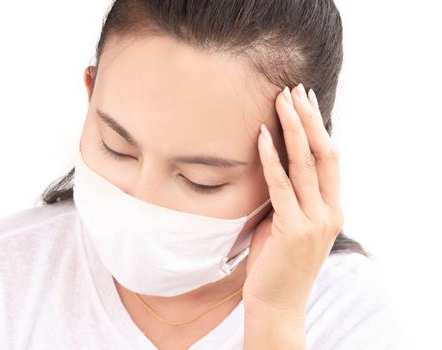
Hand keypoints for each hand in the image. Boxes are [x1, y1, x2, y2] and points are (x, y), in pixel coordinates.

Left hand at [243, 83, 342, 315]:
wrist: (276, 303)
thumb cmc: (278, 262)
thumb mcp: (290, 223)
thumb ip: (291, 196)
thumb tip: (277, 165)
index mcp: (332, 209)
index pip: (330, 159)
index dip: (319, 127)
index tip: (305, 101)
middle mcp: (329, 212)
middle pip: (323, 154)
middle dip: (308, 119)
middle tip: (294, 90)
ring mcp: (314, 221)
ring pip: (305, 164)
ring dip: (292, 129)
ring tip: (280, 100)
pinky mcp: (292, 229)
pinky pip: (281, 185)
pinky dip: (271, 158)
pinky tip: (262, 135)